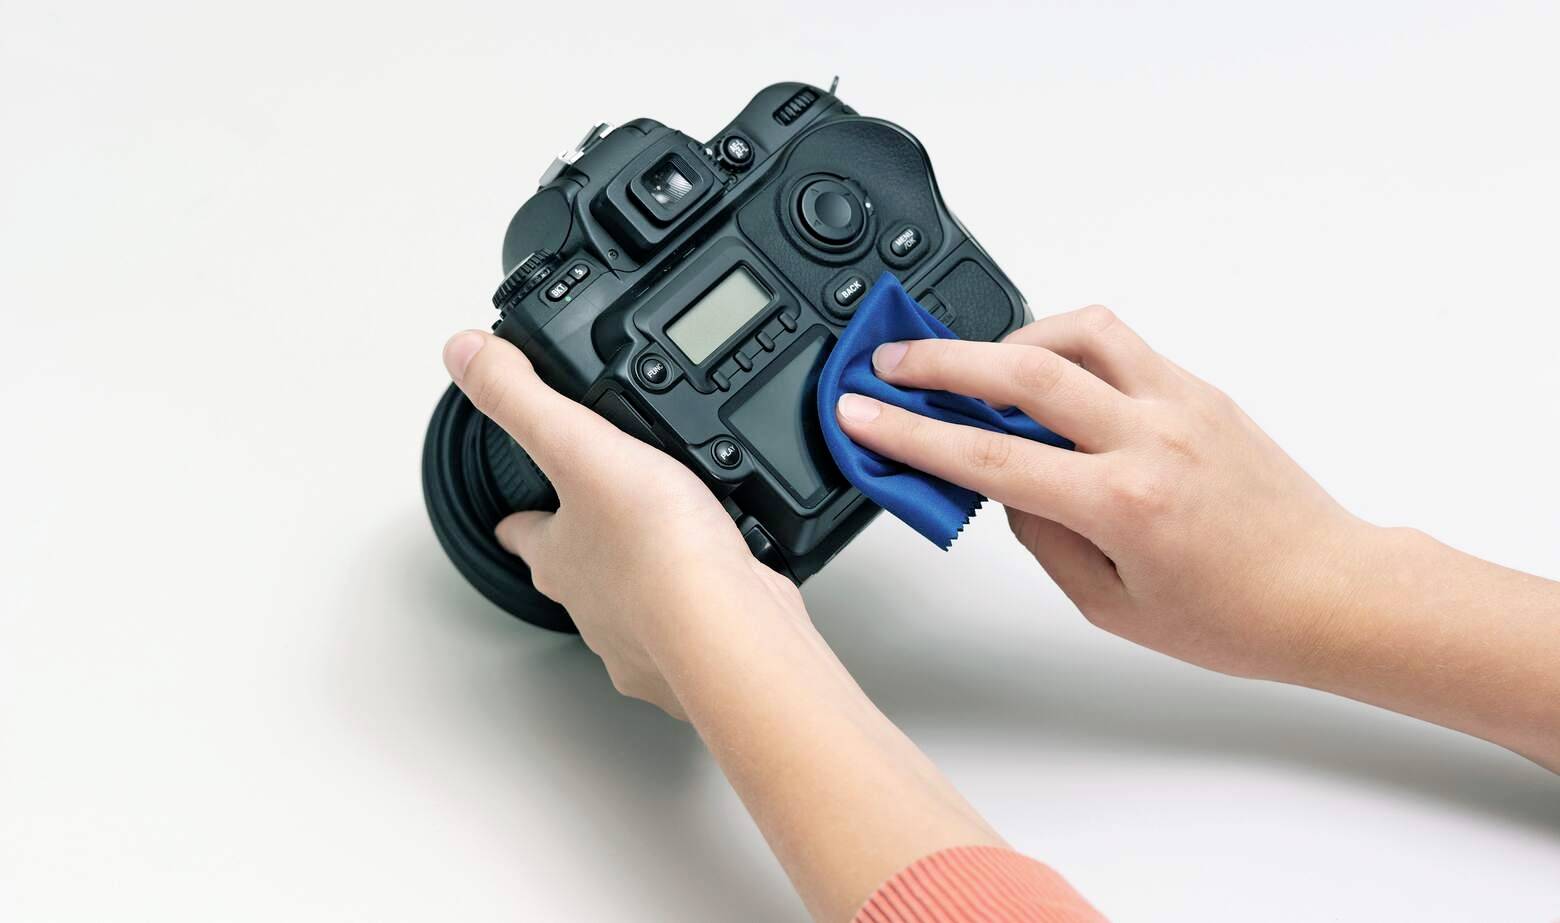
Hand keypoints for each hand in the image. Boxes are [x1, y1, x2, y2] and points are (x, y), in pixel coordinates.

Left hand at [443, 330, 803, 716]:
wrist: (728, 624)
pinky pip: (695, 618)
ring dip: (645, 578)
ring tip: (669, 545)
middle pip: (577, 573)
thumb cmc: (656, 551)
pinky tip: (722, 577)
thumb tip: (463, 351)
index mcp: (560, 556)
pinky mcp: (703, 642)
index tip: (511, 517)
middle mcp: (594, 603)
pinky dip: (703, 600)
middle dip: (586, 551)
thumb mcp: (578, 447)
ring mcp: (648, 632)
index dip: (516, 522)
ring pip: (633, 603)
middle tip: (600, 527)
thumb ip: (522, 398)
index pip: (522, 535)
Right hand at [833, 305, 1371, 681]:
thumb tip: (1004, 485)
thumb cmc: (1236, 614)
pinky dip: (1065, 345)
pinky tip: (1045, 372)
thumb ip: (1045, 539)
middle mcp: (1150, 437)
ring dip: (1009, 337)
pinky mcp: (1198, 387)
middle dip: (939, 359)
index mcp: (1122, 503)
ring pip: (1076, 332)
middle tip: (888, 360)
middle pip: (1020, 370)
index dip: (910, 432)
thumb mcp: (1112, 605)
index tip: (861, 413)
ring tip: (973, 365)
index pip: (989, 454)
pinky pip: (1117, 343)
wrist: (1328, 589)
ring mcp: (1178, 401)